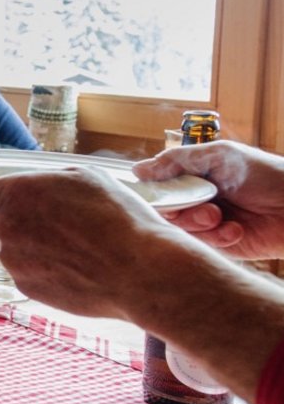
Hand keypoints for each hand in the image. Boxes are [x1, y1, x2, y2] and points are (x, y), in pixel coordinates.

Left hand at [0, 167, 183, 318]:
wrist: (141, 272)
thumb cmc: (119, 219)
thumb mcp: (85, 178)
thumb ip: (48, 182)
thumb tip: (39, 190)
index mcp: (14, 195)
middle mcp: (6, 230)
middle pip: (0, 226)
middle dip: (24, 224)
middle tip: (65, 226)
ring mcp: (15, 263)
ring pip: (17, 251)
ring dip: (38, 248)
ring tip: (82, 248)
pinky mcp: (29, 289)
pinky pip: (32, 274)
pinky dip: (50, 271)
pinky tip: (81, 268)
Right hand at [135, 141, 283, 259]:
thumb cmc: (267, 175)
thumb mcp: (220, 156)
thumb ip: (177, 161)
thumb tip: (137, 170)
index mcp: (192, 176)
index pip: (155, 186)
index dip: (153, 193)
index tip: (161, 195)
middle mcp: (194, 200)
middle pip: (162, 211)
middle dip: (180, 210)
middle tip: (205, 206)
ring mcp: (205, 224)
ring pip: (178, 231)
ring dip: (199, 224)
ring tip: (222, 217)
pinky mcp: (219, 246)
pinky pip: (200, 246)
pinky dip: (217, 238)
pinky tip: (237, 230)